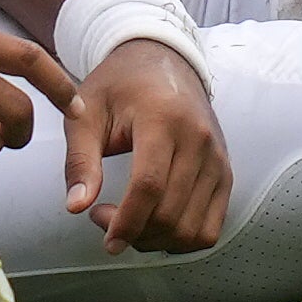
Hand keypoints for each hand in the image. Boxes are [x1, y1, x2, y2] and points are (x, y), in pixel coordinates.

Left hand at [63, 38, 229, 254]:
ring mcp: (217, 158)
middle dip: (134, 232)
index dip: (125, 222)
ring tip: (130, 220)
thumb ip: (80, 160)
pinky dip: (182, 239)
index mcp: (164, 118)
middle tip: (103, 217)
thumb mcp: (87, 112)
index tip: (106, 240)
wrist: (164, 61)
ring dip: (156, 240)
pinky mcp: (225, 172)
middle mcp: (199, 139)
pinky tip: (157, 224)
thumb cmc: (120, 86)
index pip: (149, 186)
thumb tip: (76, 207)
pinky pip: (210, 227)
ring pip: (191, 228)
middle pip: (170, 213)